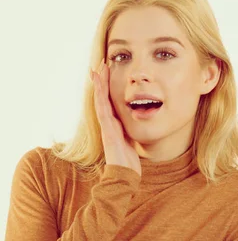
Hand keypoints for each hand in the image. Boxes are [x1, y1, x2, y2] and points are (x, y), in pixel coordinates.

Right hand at [90, 59, 140, 175]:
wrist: (124, 176)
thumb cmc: (128, 163)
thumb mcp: (132, 143)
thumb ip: (131, 134)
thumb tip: (136, 128)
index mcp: (115, 126)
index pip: (110, 103)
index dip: (108, 88)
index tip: (108, 73)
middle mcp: (108, 124)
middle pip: (103, 98)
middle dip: (101, 81)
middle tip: (100, 64)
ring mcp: (106, 127)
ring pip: (100, 101)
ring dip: (99, 85)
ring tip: (97, 69)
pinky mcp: (108, 130)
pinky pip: (103, 110)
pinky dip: (100, 97)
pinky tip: (99, 86)